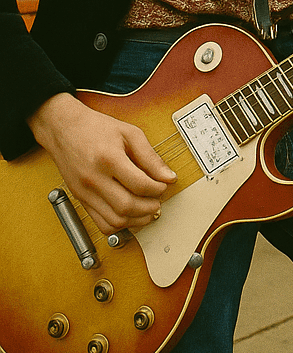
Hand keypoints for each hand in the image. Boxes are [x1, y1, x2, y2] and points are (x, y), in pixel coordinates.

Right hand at [28, 92, 175, 234]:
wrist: (64, 129)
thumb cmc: (97, 128)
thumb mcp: (130, 133)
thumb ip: (150, 157)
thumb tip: (168, 177)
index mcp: (108, 159)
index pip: (139, 185)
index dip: (158, 189)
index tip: (164, 185)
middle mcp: (94, 179)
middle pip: (126, 206)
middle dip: (149, 208)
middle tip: (159, 201)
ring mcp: (84, 192)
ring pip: (114, 221)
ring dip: (136, 220)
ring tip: (148, 210)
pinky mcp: (80, 200)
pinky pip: (101, 223)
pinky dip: (119, 225)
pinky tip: (131, 215)